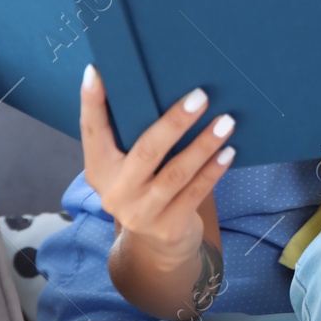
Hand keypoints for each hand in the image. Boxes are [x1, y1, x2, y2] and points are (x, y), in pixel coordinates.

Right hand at [80, 65, 236, 266]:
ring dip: (204, 144)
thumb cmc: (145, 189)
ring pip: (177, 173)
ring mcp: (142, 213)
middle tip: (200, 96)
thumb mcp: (127, 169)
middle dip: (174, 122)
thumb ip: (131, 138)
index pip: (91, 131)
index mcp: (99, 170)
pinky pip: (195, 193)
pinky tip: (228, 151)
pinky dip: (213, 170)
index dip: (92, 102)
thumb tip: (157, 85)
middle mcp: (116, 192)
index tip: (97, 71)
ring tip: (226, 121)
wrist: (155, 249)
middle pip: (146, 151)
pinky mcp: (168, 227)